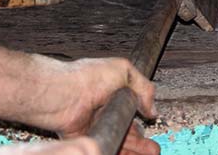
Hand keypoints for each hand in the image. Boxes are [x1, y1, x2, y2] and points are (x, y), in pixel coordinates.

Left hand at [27, 57, 158, 154]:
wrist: (64, 94)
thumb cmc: (87, 77)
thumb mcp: (124, 71)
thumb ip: (144, 87)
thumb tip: (152, 109)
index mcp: (114, 95)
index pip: (132, 113)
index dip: (143, 122)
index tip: (151, 130)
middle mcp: (104, 113)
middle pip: (128, 133)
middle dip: (143, 143)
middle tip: (154, 149)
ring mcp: (96, 128)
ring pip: (119, 144)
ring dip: (135, 151)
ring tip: (149, 154)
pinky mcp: (88, 140)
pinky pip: (106, 149)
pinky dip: (118, 153)